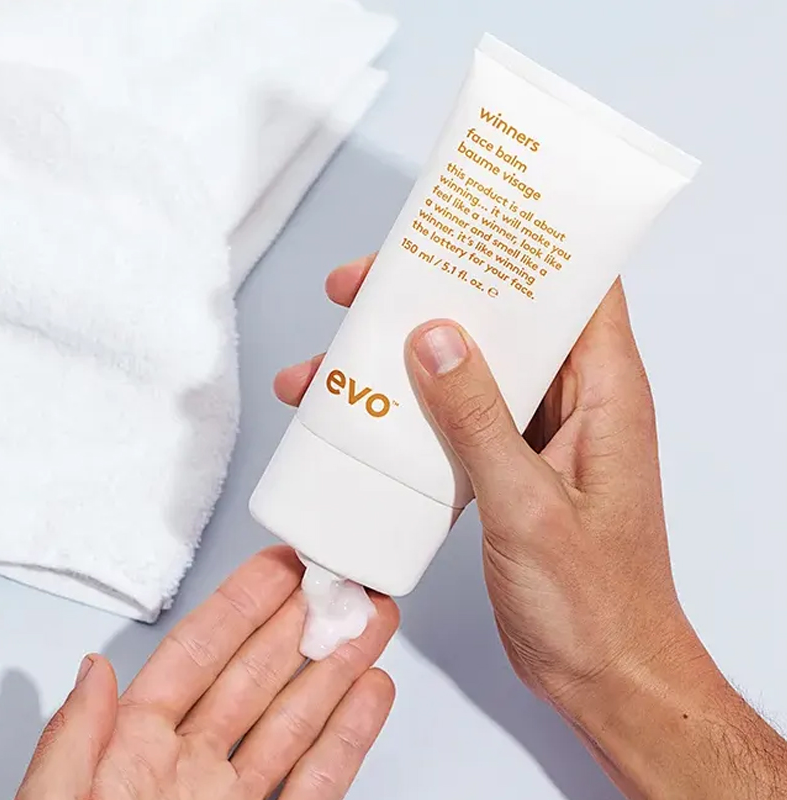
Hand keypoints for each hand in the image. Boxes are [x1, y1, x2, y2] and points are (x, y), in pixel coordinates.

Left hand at [16, 547, 398, 799]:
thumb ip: (73, 747)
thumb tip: (95, 670)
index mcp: (130, 757)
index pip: (195, 660)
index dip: (239, 609)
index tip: (278, 569)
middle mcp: (188, 772)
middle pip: (258, 678)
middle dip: (303, 625)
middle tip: (341, 584)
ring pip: (298, 720)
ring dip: (338, 669)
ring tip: (371, 625)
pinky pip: (320, 781)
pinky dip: (350, 737)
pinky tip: (370, 695)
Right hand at [275, 254, 692, 703]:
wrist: (602, 675)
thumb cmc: (594, 603)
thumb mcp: (527, 506)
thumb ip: (478, 421)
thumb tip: (433, 339)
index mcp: (605, 393)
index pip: (577, 286)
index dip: (525, 244)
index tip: (464, 219)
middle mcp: (575, 402)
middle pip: (506, 319)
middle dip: (433, 295)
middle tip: (362, 288)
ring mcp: (539, 436)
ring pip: (471, 369)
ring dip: (406, 360)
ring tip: (332, 362)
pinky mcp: (508, 469)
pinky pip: (456, 419)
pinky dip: (411, 412)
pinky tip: (360, 420)